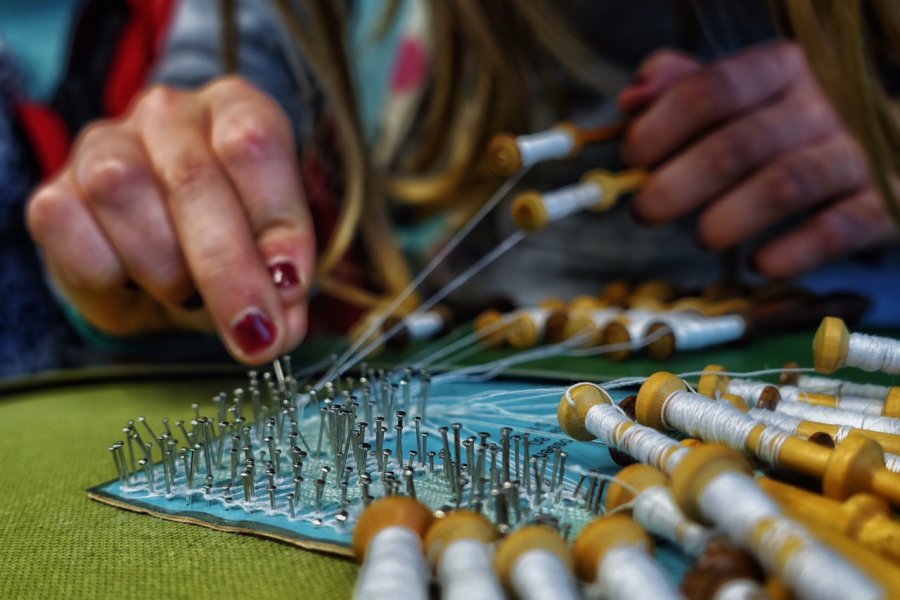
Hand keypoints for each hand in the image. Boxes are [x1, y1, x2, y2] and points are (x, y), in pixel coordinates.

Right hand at [27, 77, 314, 364]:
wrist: (156, 274)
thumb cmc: (227, 250)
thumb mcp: (270, 264)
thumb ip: (284, 289)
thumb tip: (279, 326)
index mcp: (236, 110)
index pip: (254, 143)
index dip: (275, 220)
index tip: (289, 286)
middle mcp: (169, 114)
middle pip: (192, 177)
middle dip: (227, 269)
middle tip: (252, 332)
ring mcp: (103, 144)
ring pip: (122, 191)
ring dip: (164, 267)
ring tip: (184, 290)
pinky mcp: (54, 190)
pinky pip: (67, 226)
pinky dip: (106, 273)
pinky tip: (131, 280)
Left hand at [619, 41, 897, 276]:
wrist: (876, 151)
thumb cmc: (780, 128)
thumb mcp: (735, 97)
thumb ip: (679, 89)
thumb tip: (632, 101)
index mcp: (778, 71)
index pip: (711, 90)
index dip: (660, 127)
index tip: (631, 158)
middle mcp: (818, 107)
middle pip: (737, 145)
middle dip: (678, 184)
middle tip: (646, 211)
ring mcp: (851, 156)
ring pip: (784, 186)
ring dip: (730, 218)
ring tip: (702, 238)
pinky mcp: (879, 203)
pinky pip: (837, 229)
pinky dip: (793, 252)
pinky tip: (760, 264)